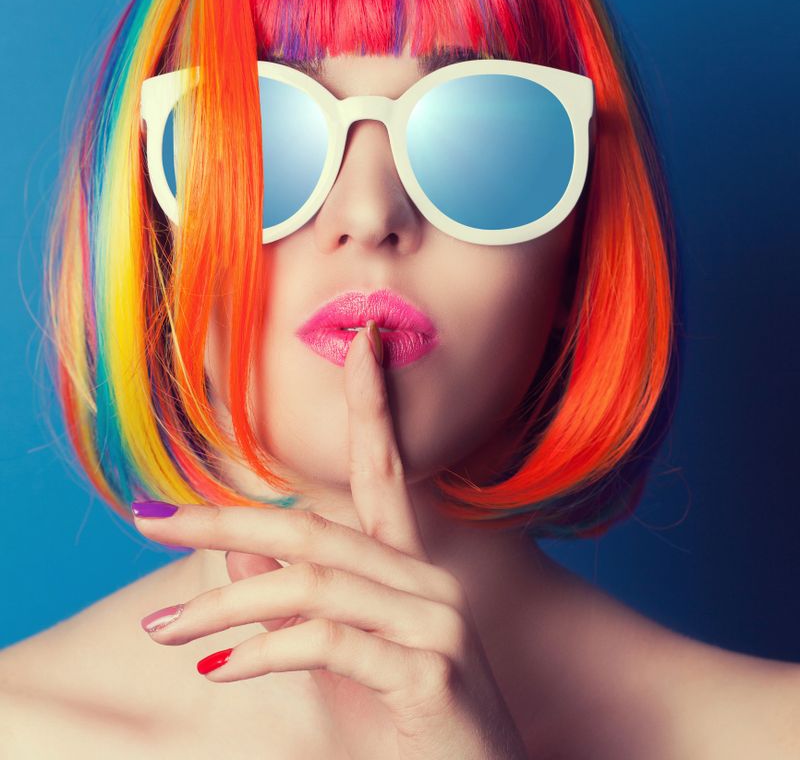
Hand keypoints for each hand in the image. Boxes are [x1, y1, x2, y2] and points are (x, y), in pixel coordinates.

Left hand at [132, 322, 528, 759]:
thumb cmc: (405, 722)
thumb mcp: (339, 657)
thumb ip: (294, 600)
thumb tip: (239, 557)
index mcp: (408, 567)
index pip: (387, 468)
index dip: (373, 403)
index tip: (360, 343)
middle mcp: (426, 579)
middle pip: (315, 529)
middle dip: (227, 523)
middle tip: (152, 520)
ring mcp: (434, 622)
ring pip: (313, 583)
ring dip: (228, 607)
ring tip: (166, 632)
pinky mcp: (427, 671)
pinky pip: (331, 643)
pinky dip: (267, 651)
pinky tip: (224, 670)